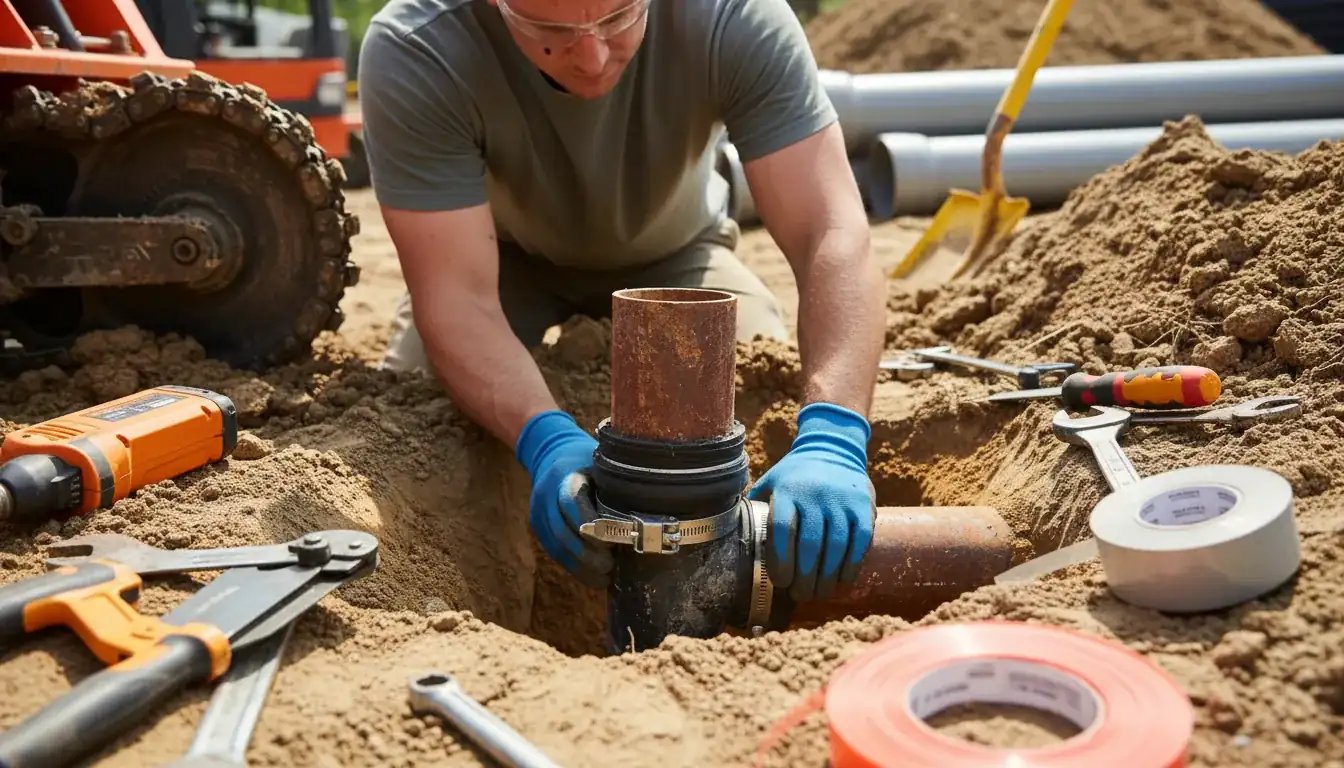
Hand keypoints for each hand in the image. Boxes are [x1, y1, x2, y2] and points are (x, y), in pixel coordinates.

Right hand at [515, 411, 612, 588]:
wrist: (550, 451)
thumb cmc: (586, 458)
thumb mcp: (601, 463)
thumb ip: (615, 485)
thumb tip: (650, 510)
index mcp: (565, 476)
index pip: (573, 504)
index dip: (592, 527)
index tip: (613, 542)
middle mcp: (546, 496)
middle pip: (562, 533)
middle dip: (587, 555)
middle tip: (611, 567)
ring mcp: (539, 514)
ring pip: (557, 548)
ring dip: (581, 567)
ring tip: (606, 577)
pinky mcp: (538, 528)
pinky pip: (555, 553)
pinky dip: (575, 567)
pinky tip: (594, 576)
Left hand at [748, 402, 874, 600]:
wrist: (833, 448)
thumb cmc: (795, 476)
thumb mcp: (771, 482)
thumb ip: (755, 506)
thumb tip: (730, 536)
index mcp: (786, 490)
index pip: (781, 529)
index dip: (781, 560)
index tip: (780, 582)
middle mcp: (814, 494)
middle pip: (809, 543)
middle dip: (804, 576)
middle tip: (800, 595)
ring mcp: (841, 500)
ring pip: (836, 546)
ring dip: (826, 577)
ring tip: (818, 593)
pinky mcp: (864, 506)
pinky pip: (860, 541)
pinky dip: (851, 565)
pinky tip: (841, 580)